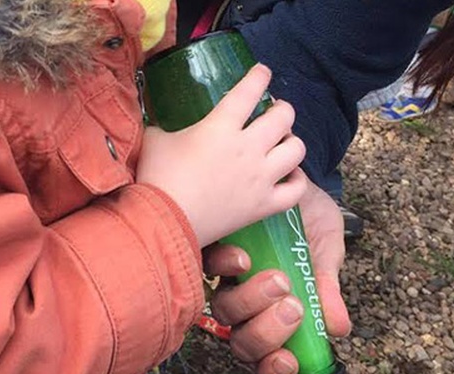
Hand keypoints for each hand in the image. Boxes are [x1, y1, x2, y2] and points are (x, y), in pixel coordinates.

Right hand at [137, 64, 307, 246]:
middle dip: (281, 109)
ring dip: (292, 141)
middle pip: (283, 117)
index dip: (259, 76)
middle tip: (273, 112)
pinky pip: (296, 191)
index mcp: (221, 127)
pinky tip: (290, 176)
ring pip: (296, 150)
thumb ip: (163, 127)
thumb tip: (159, 124)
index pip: (248, 91)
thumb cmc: (157, 179)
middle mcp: (248, 149)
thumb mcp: (155, 140)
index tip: (262, 72)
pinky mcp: (263, 206)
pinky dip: (298, 181)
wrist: (164, 222)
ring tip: (284, 142)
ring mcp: (260, 178)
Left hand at [206, 180, 350, 373]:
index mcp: (275, 313)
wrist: (289, 172)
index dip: (273, 369)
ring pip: (225, 311)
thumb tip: (339, 328)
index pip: (268, 358)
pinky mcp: (207, 248)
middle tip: (292, 308)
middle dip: (267, 332)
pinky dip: (225, 269)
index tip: (289, 361)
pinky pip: (206, 270)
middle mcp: (246, 303)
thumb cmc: (308, 219)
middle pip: (242, 341)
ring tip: (278, 280)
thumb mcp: (324, 251)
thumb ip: (326, 288)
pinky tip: (243, 258)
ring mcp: (224, 279)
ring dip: (251, 302)